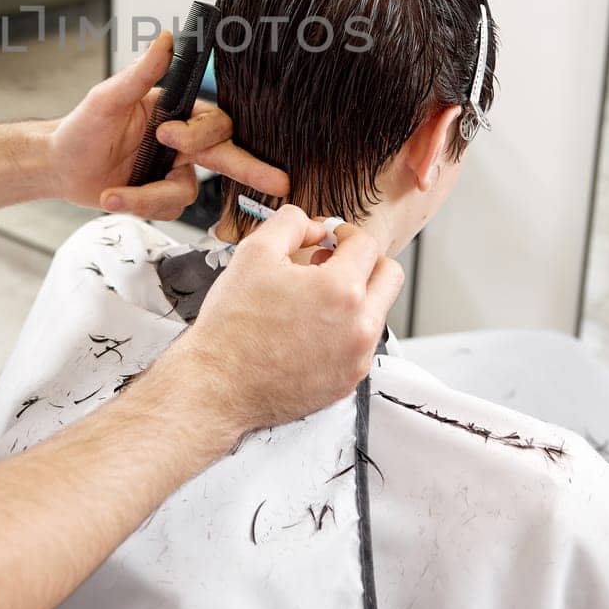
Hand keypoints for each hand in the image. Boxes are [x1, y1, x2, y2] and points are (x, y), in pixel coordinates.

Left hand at [48, 31, 288, 218]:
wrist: (58, 166)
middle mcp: (180, 142)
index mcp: (175, 112)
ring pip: (188, 192)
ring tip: (113, 193)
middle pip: (226, 155)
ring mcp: (172, 171)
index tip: (166, 135)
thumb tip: (168, 37)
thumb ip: (141, 72)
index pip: (211, 122)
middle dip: (252, 168)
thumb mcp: (108, 97)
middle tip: (279, 181)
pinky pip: (167, 210)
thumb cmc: (81, 127)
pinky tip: (111, 197)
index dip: (197, 134)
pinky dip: (136, 206)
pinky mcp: (160, 198)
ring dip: (149, 197)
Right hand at [166, 205, 403, 436]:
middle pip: (390, 277)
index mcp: (341, 289)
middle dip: (365, 262)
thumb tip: (317, 228)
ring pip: (377, 312)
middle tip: (333, 262)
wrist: (219, 384)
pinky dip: (344, 329)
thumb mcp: (254, 252)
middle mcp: (359, 326)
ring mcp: (357, 357)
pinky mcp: (348, 380)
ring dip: (355, 297)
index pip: (367, 245)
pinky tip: (309, 327)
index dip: (346, 232)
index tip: (331, 237)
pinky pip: (361, 344)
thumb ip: (292, 223)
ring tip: (313, 298)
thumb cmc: (233, 325)